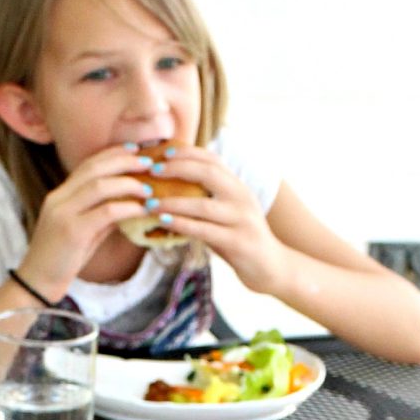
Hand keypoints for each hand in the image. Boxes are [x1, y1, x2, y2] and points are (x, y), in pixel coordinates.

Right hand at [18, 145, 159, 301]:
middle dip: (124, 161)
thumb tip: (130, 204)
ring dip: (129, 183)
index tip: (136, 151)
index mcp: (59, 195)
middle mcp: (59, 199)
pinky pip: (106, 212)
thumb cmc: (62, 260)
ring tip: (148, 189)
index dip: (113, 154)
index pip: (88, 164)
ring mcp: (63, 214)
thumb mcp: (83, 232)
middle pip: (95, 168)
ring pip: (100, 186)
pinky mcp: (72, 232)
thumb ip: (102, 215)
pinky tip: (142, 210)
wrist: (37, 283)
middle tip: (149, 163)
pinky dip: (128, 208)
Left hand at [150, 145, 288, 291]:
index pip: (213, 160)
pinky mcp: (238, 242)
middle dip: (178, 168)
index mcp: (238, 187)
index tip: (163, 152)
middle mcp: (242, 198)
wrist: (270, 266)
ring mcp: (242, 220)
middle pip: (209, 173)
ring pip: (203, 205)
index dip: (188, 152)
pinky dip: (182, 225)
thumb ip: (206, 199)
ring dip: (173, 202)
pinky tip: (164, 222)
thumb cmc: (238, 238)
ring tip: (149, 202)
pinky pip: (205, 231)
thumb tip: (169, 189)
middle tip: (151, 170)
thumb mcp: (225, 213)